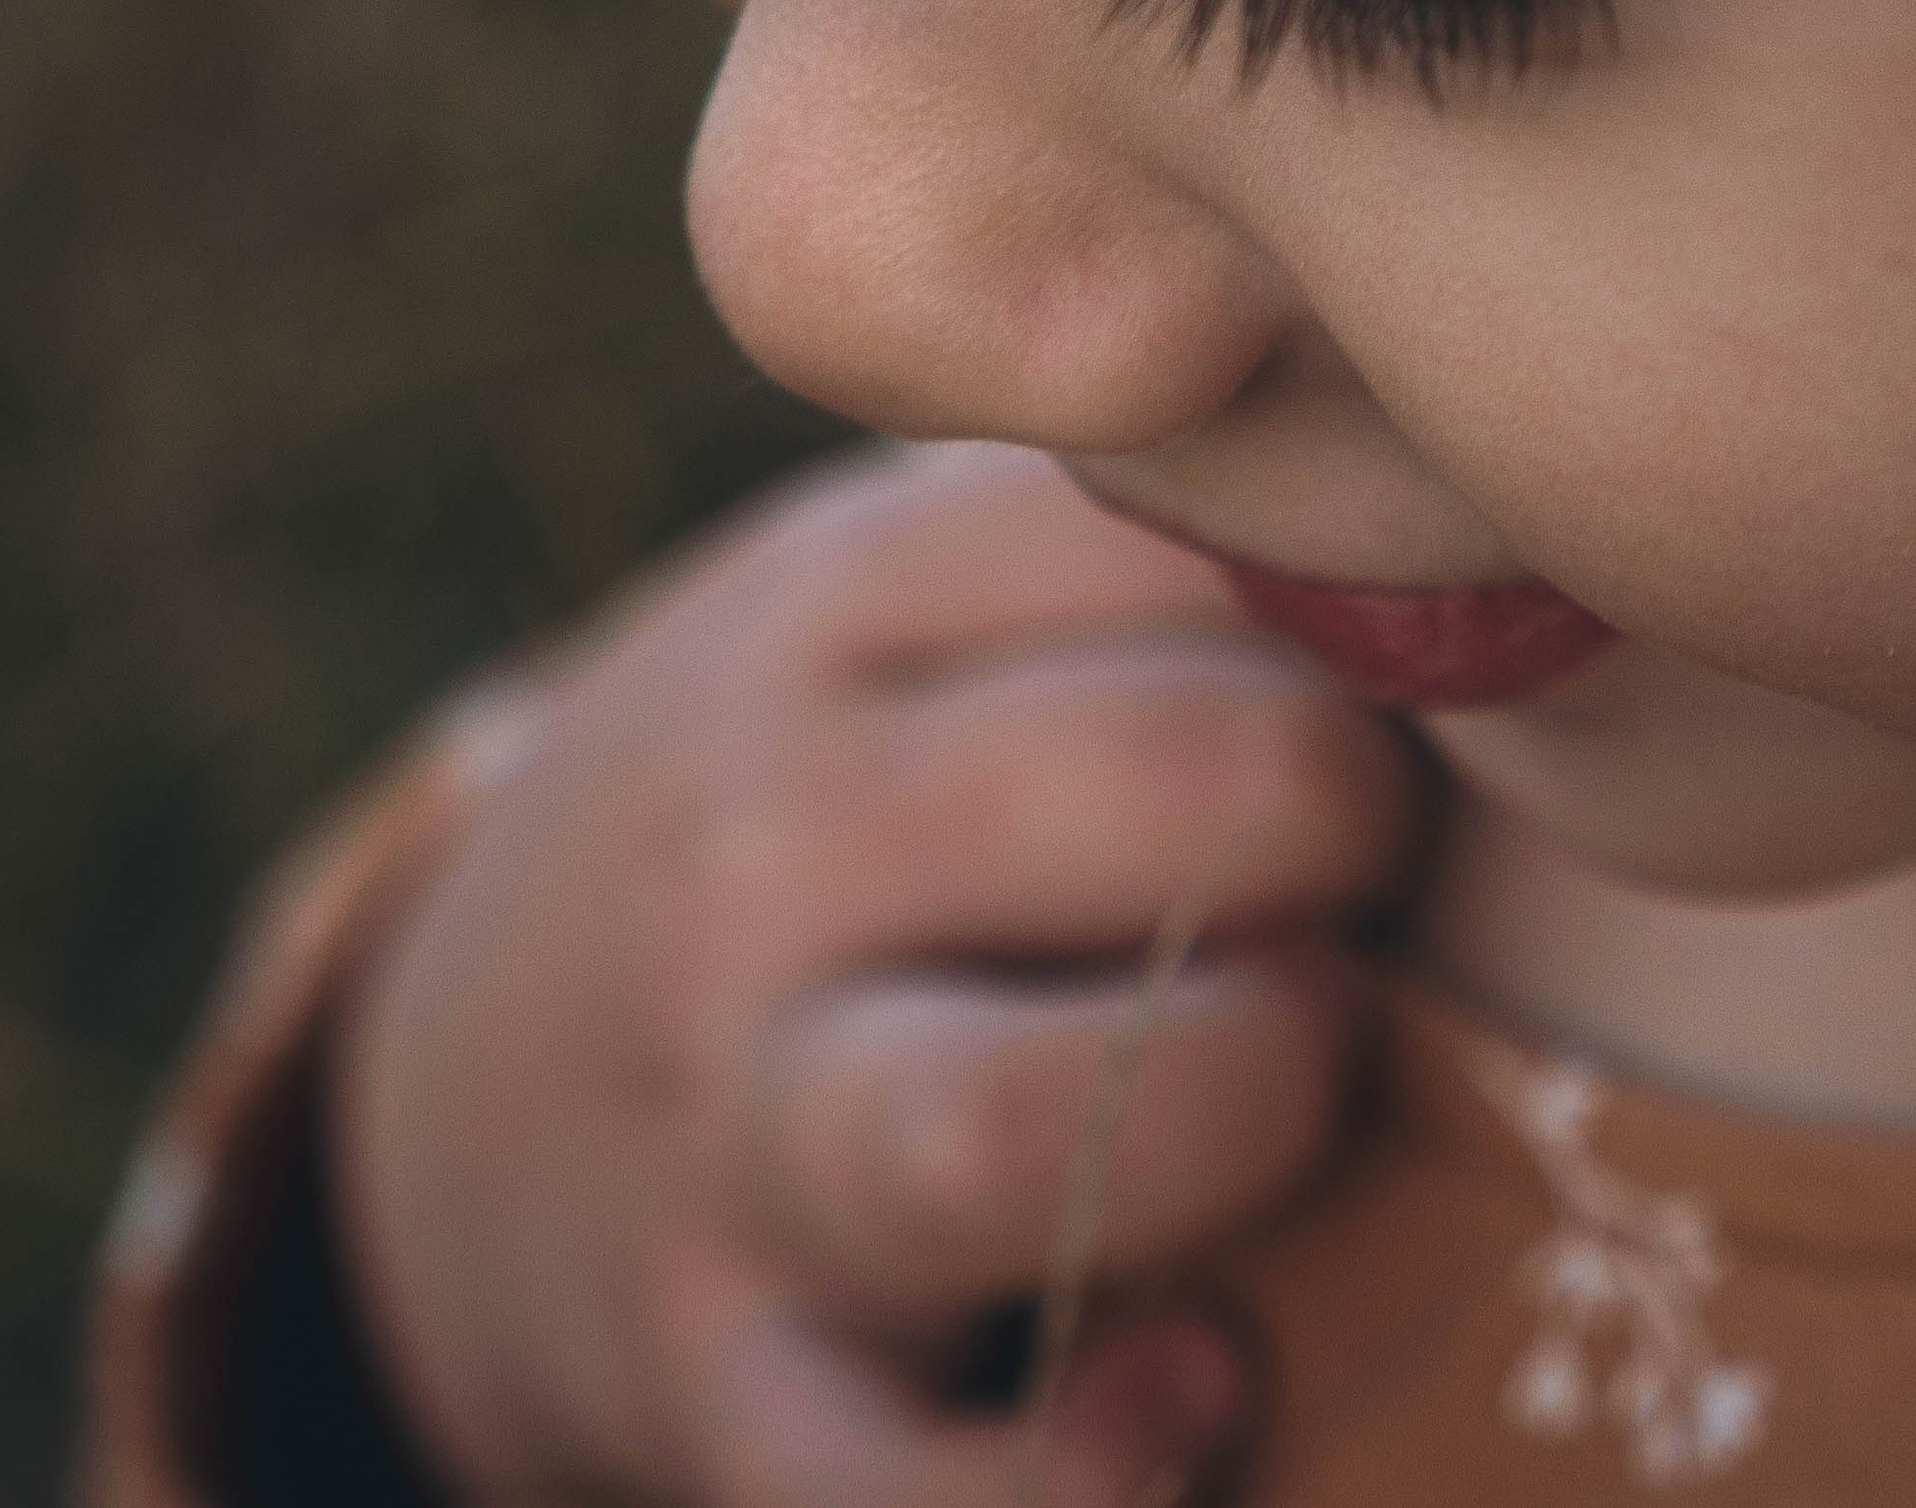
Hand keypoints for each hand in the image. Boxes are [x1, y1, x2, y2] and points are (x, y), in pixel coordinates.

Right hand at [333, 440, 1425, 1503]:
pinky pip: (893, 1491)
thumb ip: (1122, 538)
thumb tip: (1453, 507)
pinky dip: (1075, 1477)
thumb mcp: (896, 604)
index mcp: (826, 610)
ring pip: (994, 1128)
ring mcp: (726, 1132)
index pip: (1161, 535)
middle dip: (1350, 820)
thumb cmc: (813, 807)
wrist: (461, 1095)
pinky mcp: (718, 1390)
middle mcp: (757, 852)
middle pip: (1148, 790)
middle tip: (1370, 865)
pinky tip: (1202, 1387)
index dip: (1348, 597)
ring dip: (1234, 1099)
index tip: (1388, 657)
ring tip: (1303, 1063)